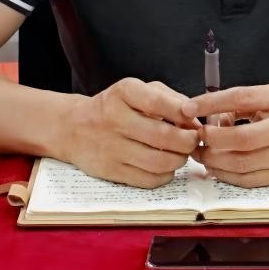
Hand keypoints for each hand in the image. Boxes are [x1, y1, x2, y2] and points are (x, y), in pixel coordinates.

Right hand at [63, 78, 200, 187]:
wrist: (74, 127)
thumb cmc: (116, 106)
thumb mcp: (138, 90)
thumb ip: (169, 98)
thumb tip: (195, 118)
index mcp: (123, 93)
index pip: (156, 102)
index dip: (181, 110)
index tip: (193, 115)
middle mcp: (114, 119)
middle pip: (162, 136)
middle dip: (187, 140)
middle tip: (193, 139)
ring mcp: (111, 147)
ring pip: (158, 162)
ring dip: (179, 159)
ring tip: (181, 153)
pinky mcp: (111, 171)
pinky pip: (148, 179)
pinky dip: (165, 175)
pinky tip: (166, 166)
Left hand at [183, 83, 268, 187]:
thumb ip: (248, 101)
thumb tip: (211, 113)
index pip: (242, 98)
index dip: (211, 103)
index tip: (188, 107)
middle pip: (241, 139)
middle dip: (211, 140)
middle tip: (195, 138)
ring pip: (244, 164)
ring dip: (216, 162)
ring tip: (202, 155)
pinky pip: (252, 180)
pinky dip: (230, 176)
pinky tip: (219, 169)